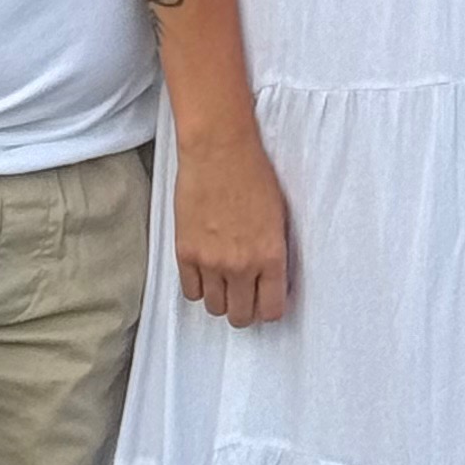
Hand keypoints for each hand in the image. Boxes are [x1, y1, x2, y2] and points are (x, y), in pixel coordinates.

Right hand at [174, 126, 291, 321]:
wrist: (219, 148)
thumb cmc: (253, 172)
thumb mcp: (278, 215)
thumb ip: (272, 252)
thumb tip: (270, 278)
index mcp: (270, 254)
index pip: (271, 309)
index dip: (268, 307)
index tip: (266, 299)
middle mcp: (241, 265)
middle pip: (240, 316)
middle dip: (244, 308)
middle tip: (244, 293)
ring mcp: (211, 262)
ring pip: (215, 308)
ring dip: (221, 297)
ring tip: (224, 279)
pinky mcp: (186, 254)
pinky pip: (191, 292)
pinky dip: (198, 286)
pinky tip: (205, 270)